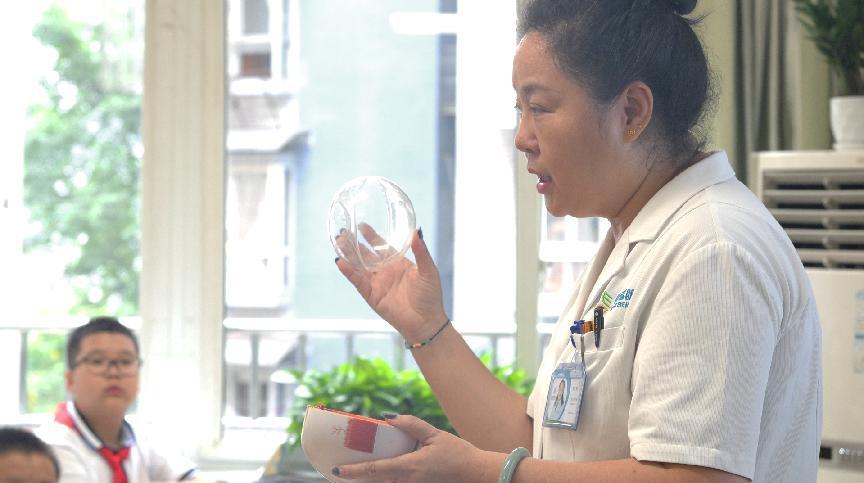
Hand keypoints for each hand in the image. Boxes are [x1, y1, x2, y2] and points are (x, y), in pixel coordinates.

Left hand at [333, 414, 492, 482]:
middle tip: (340, 470)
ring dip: (370, 480)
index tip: (337, 470)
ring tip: (354, 473)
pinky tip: (377, 476)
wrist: (477, 475)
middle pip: (376, 482)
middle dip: (357, 477)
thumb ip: (411, 424)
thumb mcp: (435, 434)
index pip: (376, 470)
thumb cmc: (458, 454)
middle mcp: (408, 482)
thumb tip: (388, 417)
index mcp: (410, 467)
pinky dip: (385, 480)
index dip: (355, 471)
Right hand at [335, 227, 447, 341]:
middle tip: (343, 231)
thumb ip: (421, 251)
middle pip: (365, 254)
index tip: (362, 225)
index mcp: (398, 263)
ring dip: (348, 254)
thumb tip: (417, 231)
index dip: (371, 236)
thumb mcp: (428, 270)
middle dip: (353, 243)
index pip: (381, 246)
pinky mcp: (371, 295)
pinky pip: (358, 281)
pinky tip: (340, 262)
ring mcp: (377, 283)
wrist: (426, 321)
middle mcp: (385, 271)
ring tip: (338, 242)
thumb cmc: (430, 296)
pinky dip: (349, 272)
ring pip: (358, 265)